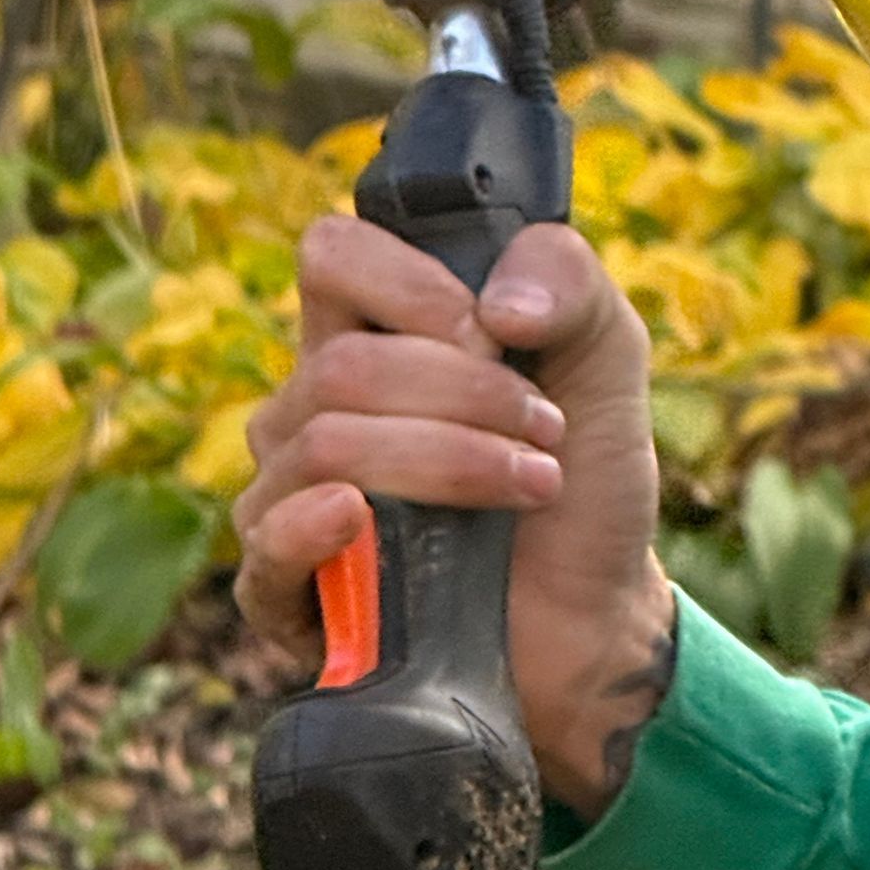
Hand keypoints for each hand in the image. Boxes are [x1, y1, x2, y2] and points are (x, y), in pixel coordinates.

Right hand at [234, 215, 677, 822]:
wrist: (597, 613)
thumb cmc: (585, 479)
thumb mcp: (606, 357)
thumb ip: (567, 283)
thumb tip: (496, 308)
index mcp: (371, 335)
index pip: (332, 255)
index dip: (412, 285)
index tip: (497, 334)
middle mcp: (313, 407)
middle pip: (341, 365)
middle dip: (466, 394)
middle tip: (547, 432)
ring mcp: (293, 497)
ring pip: (321, 445)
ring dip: (447, 461)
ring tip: (531, 487)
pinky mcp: (290, 592)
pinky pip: (263, 546)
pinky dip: (311, 528)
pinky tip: (362, 520)